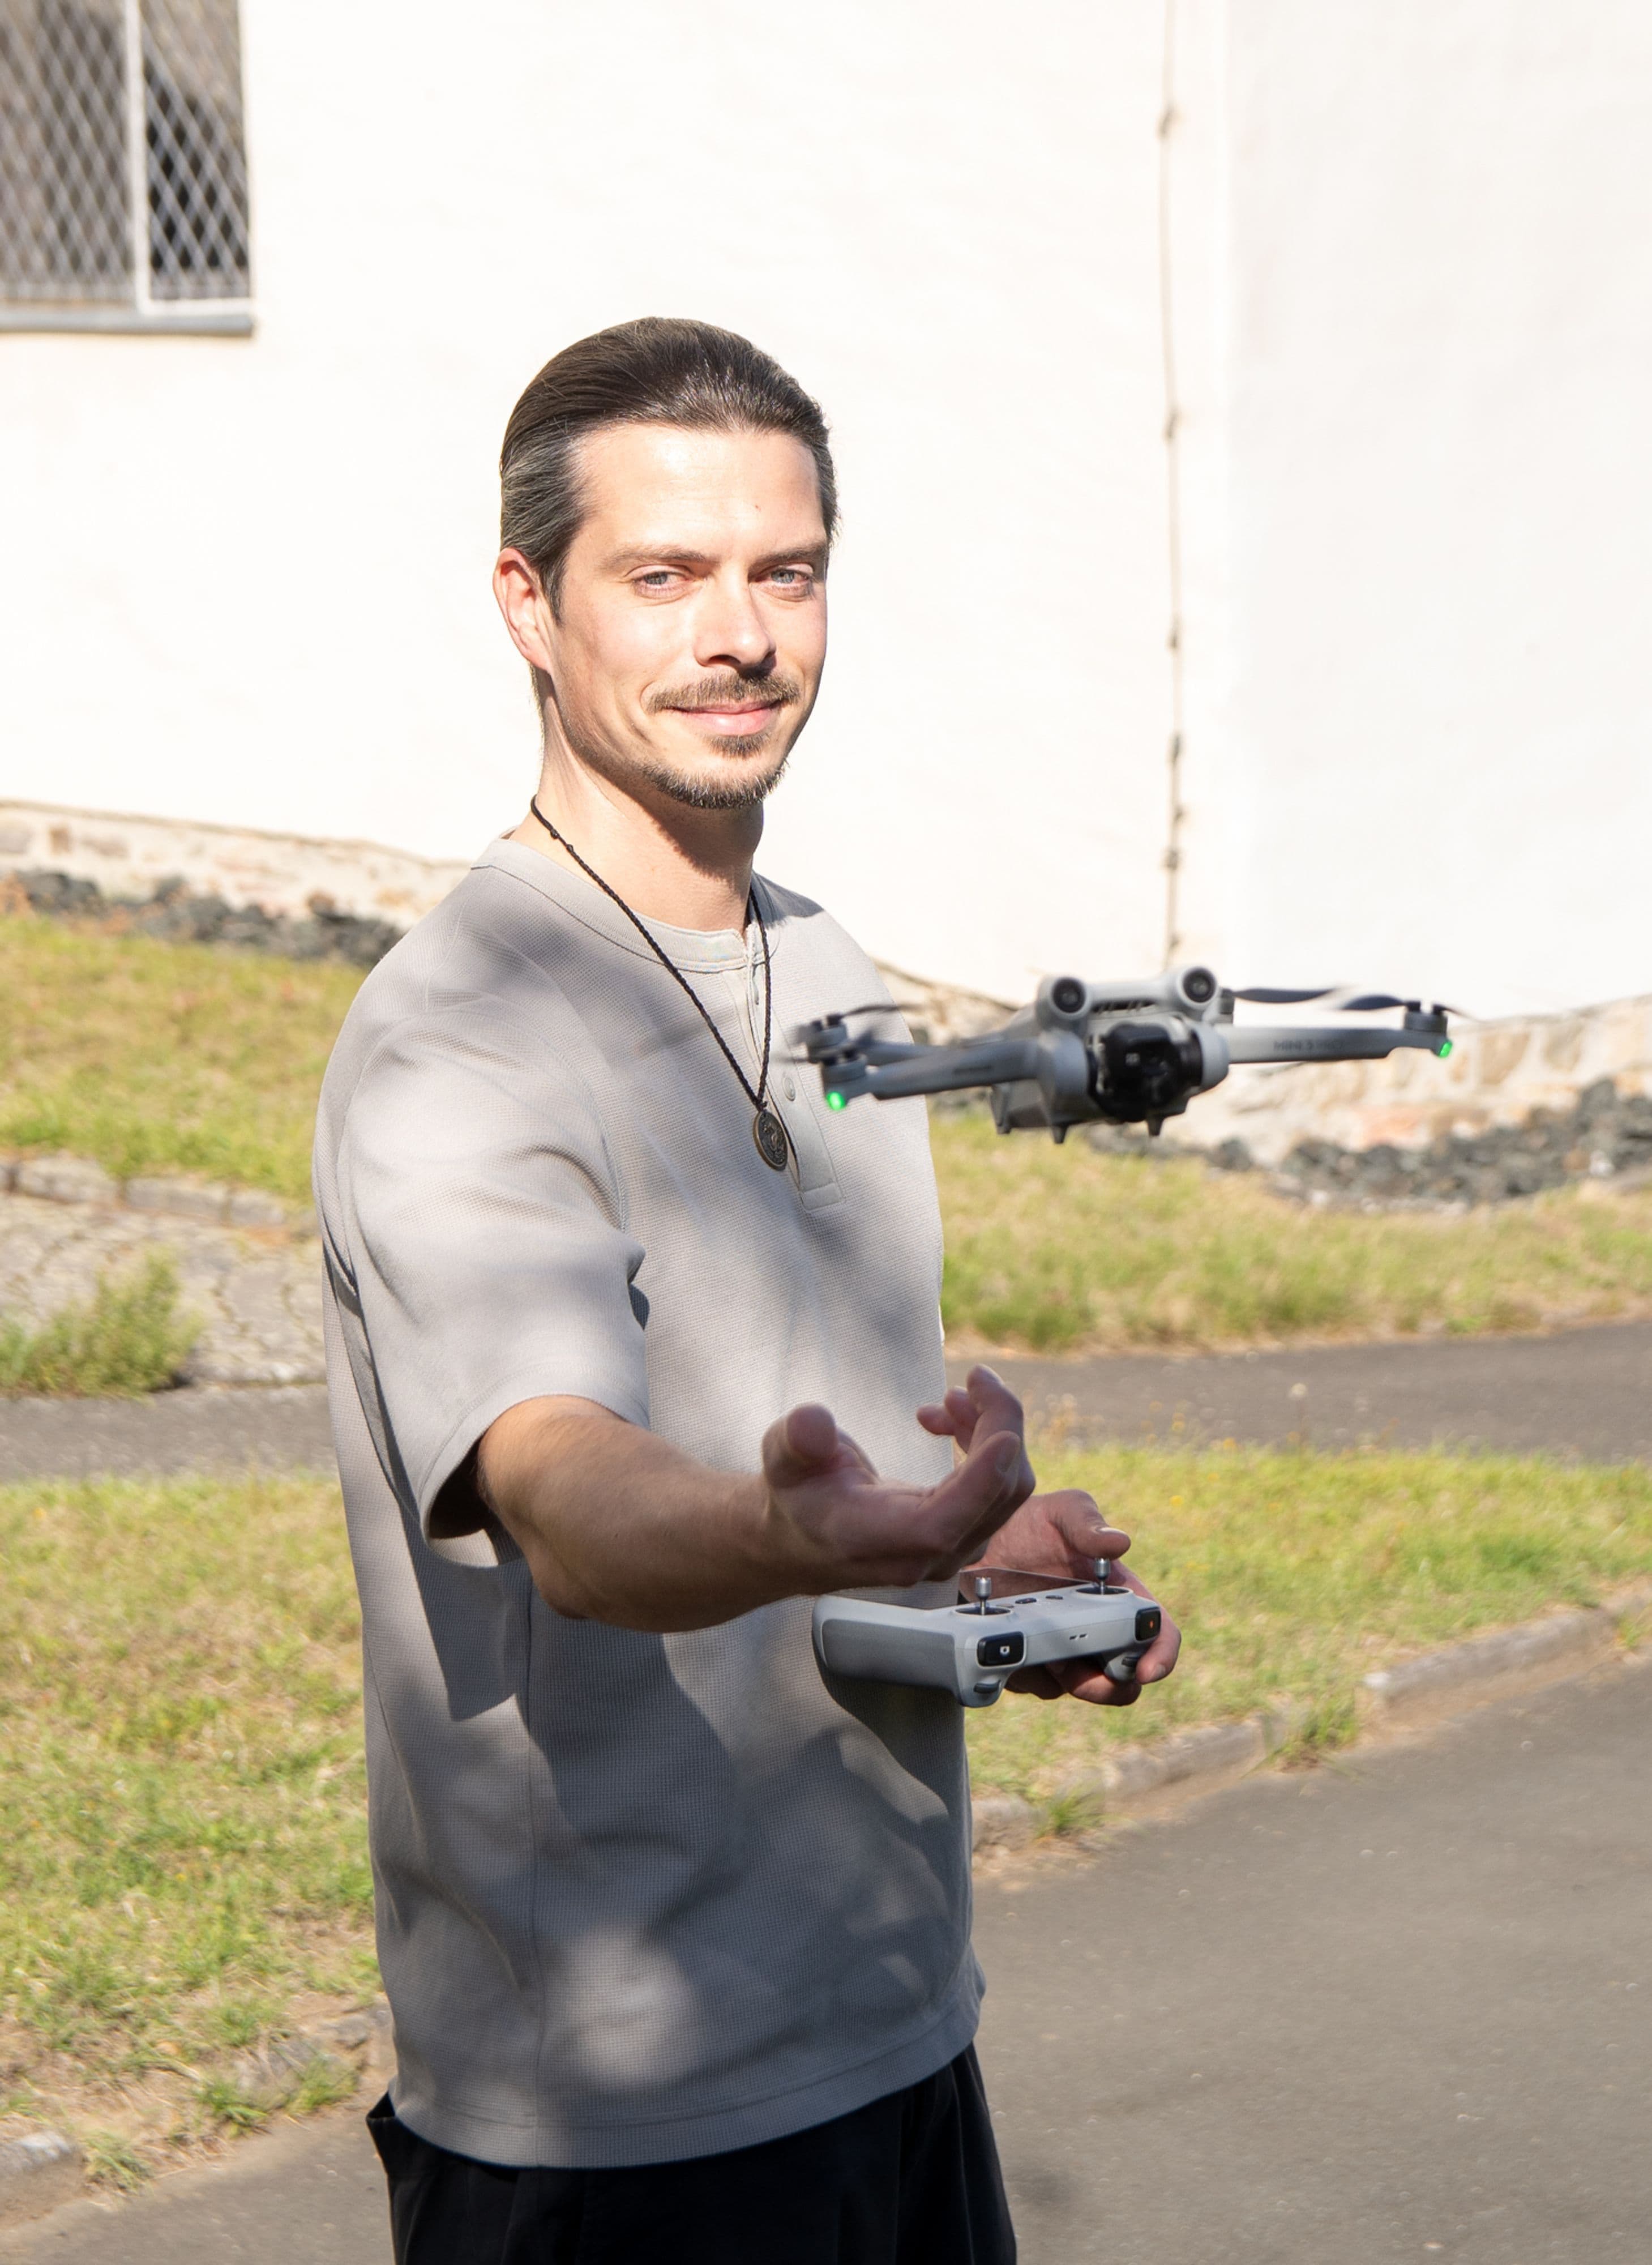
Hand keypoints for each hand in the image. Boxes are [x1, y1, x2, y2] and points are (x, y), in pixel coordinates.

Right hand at [762, 1366, 1035, 1592]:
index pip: (940, 1523)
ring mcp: (948, 1551)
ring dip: (990, 1430)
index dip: (979, 1482)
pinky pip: (998, 1489)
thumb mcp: (782, 1458)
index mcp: (870, 1538)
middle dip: (998, 1426)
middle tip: (975, 1377)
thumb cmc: (797, 1494)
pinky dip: (985, 1446)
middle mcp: (919, 1555)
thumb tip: (812, 1423)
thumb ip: (794, 1440)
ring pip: (1005, 1490)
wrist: (806, 1535)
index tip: (1007, 1434)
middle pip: (994, 1498)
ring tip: (948, 1397)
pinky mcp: (963, 1537)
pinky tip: (947, 1420)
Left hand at [918, 1380, 1181, 1708]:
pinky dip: (1027, 1673)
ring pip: (1080, 1687)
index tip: (1149, 1670)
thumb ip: (1088, 1524)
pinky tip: (1008, 1644)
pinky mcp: (1033, 1661)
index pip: (1157, 1631)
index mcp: (1119, 1595)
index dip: (1162, 1654)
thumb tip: (1119, 1544)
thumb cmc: (1031, 1521)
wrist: (979, 1538)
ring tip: (1037, 1648)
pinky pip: (1037, 1684)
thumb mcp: (1061, 1512)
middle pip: (1124, 1678)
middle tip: (1082, 1677)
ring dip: (1065, 1680)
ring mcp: (1066, 1649)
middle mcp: (1099, 1628)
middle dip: (1111, 1687)